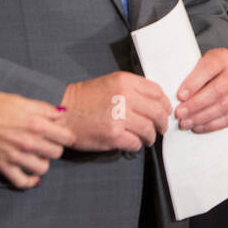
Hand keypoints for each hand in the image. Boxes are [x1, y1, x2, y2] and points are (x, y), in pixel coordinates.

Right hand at [0, 90, 75, 188]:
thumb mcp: (19, 99)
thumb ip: (43, 108)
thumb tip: (61, 113)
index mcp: (35, 123)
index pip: (66, 137)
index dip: (66, 135)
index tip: (62, 134)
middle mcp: (29, 142)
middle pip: (57, 153)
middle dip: (55, 147)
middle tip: (47, 142)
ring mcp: (16, 156)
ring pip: (43, 168)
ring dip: (43, 162)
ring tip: (37, 155)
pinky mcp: (2, 166)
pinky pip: (22, 182)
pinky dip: (29, 181)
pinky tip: (30, 174)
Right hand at [58, 71, 172, 152]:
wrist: (62, 112)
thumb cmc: (84, 99)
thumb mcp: (111, 83)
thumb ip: (133, 88)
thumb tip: (155, 102)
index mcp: (125, 81)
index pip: (157, 92)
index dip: (165, 104)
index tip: (164, 110)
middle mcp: (125, 97)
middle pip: (158, 112)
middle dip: (162, 123)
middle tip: (160, 128)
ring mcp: (119, 117)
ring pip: (149, 129)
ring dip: (151, 137)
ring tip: (147, 138)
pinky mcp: (113, 135)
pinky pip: (135, 143)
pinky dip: (136, 145)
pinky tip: (132, 143)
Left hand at [175, 47, 227, 131]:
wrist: (221, 74)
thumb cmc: (203, 72)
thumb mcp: (195, 64)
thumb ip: (185, 73)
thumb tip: (167, 92)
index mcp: (221, 57)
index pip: (209, 68)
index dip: (194, 82)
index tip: (180, 95)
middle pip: (218, 89)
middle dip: (196, 104)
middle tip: (180, 113)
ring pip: (225, 105)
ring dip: (203, 117)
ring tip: (186, 123)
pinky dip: (214, 124)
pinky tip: (199, 126)